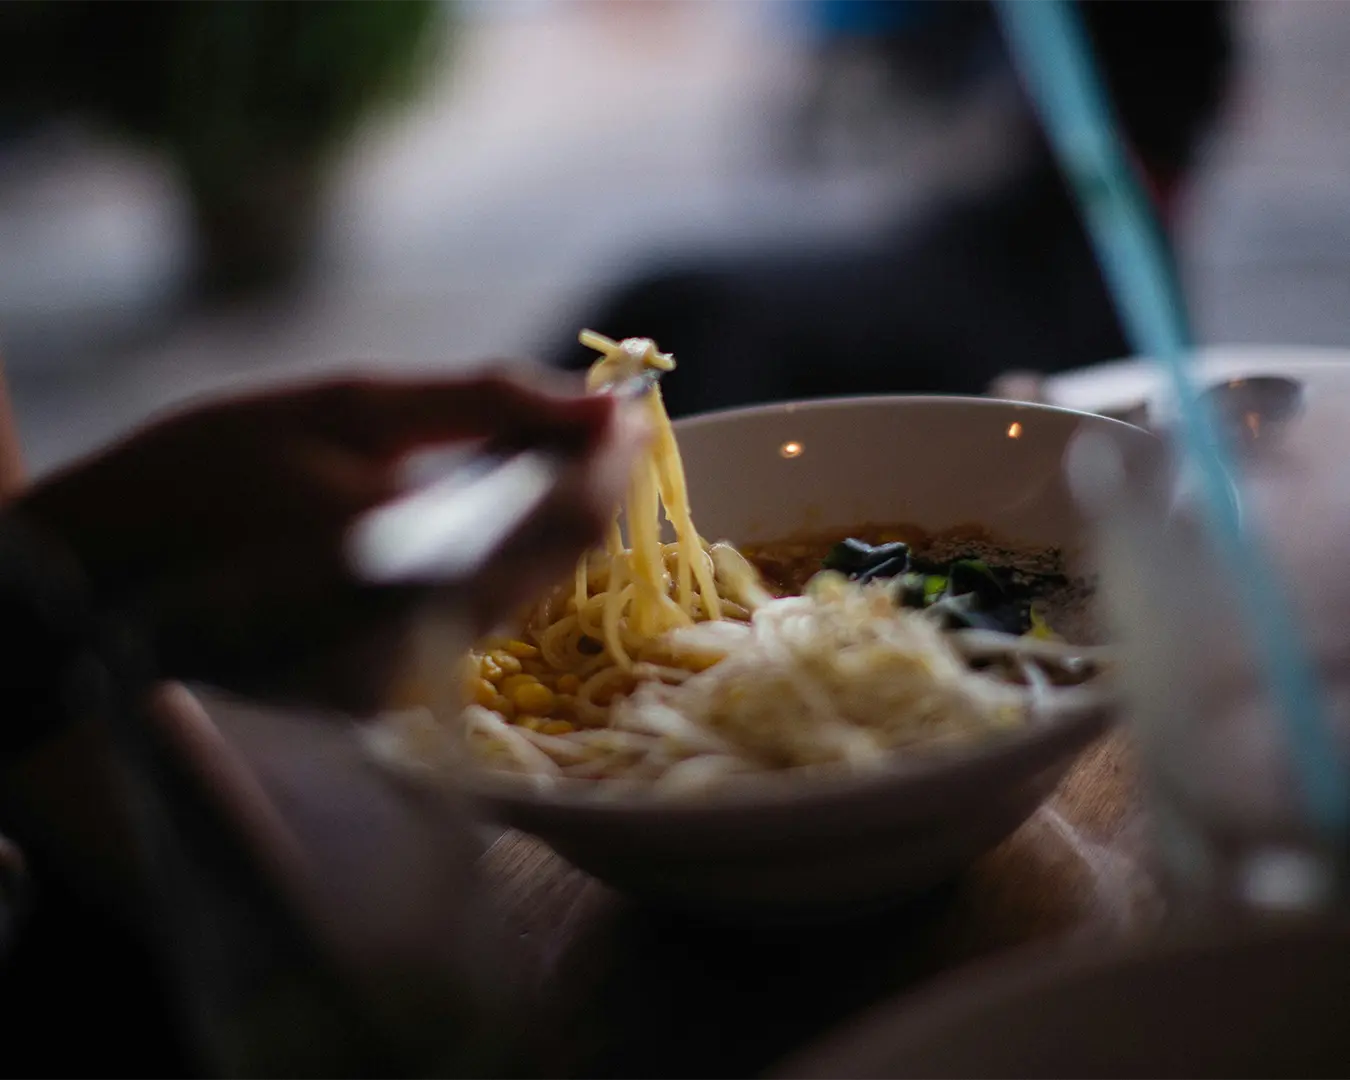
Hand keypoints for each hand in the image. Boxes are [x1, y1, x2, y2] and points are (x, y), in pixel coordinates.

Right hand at [14, 370, 645, 711]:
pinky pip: (476, 618)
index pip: (567, 519)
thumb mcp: (345, 406)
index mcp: (413, 567)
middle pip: (558, 564)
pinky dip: (495, 558)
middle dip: (586, 486)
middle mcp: (424, 648)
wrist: (99, 573)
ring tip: (538, 454)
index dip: (612, 458)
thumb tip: (602, 403)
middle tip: (593, 421)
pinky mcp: (385, 698)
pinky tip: (479, 511)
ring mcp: (405, 686)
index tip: (628, 406)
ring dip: (546, 521)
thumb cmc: (207, 470)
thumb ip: (486, 404)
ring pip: (524, 594)